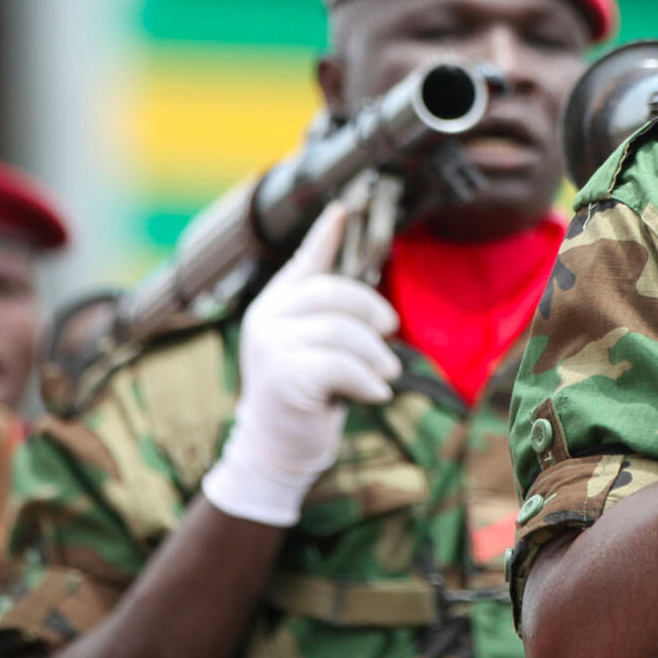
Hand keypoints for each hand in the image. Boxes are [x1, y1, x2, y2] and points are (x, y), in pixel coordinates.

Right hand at [201, 202, 401, 526]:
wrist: (277, 448)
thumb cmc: (305, 393)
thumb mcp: (313, 346)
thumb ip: (329, 314)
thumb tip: (366, 279)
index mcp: (274, 304)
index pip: (305, 261)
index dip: (326, 234)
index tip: (345, 208)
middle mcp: (266, 319)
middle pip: (331, 293)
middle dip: (370, 310)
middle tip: (391, 331)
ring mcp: (271, 347)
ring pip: (340, 332)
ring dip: (374, 354)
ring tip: (385, 372)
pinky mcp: (284, 378)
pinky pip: (339, 365)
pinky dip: (367, 379)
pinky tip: (376, 393)